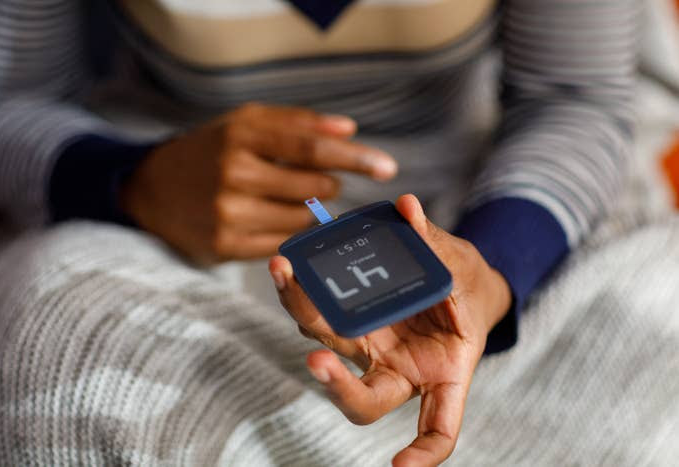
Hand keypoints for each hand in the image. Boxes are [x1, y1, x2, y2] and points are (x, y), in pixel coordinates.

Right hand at [122, 103, 396, 263]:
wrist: (151, 190)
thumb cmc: (209, 151)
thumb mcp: (244, 123)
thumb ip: (298, 122)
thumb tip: (349, 130)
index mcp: (241, 134)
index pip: (311, 147)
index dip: (354, 158)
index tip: (388, 168)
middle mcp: (234, 172)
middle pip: (313, 186)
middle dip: (327, 185)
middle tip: (318, 181)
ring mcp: (229, 212)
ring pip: (302, 219)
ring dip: (308, 211)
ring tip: (285, 199)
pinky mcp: (225, 245)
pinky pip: (282, 243)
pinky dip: (288, 232)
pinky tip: (269, 219)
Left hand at [269, 194, 510, 465]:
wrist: (457, 284)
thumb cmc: (468, 294)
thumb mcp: (466, 273)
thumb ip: (437, 246)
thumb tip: (407, 208)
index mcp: (438, 375)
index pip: (437, 429)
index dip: (422, 455)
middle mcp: (395, 368)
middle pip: (361, 397)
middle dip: (335, 384)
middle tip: (317, 360)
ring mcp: (367, 343)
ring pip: (328, 342)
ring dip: (303, 311)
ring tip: (284, 270)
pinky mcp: (348, 316)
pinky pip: (321, 308)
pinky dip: (303, 288)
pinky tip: (289, 262)